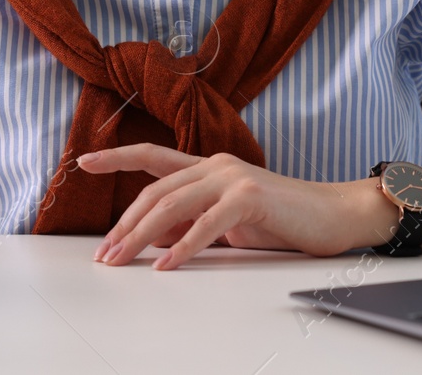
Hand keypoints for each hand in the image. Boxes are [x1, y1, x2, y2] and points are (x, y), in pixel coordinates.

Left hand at [80, 144, 405, 269]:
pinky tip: (166, 264)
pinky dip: (182, 246)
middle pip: (155, 190)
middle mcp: (216, 165)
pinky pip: (206, 224)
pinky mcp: (250, 197)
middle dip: (124, 224)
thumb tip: (155, 236)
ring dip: (141, 236)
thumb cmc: (286, 219)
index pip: (152, 156)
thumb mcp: (231, 220)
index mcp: (209, 166)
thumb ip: (196, 220)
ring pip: (172, 204)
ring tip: (120, 260)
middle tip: (104, 253)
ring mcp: (232, 177)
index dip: (116, 156)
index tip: (83, 161)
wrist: (338, 215)